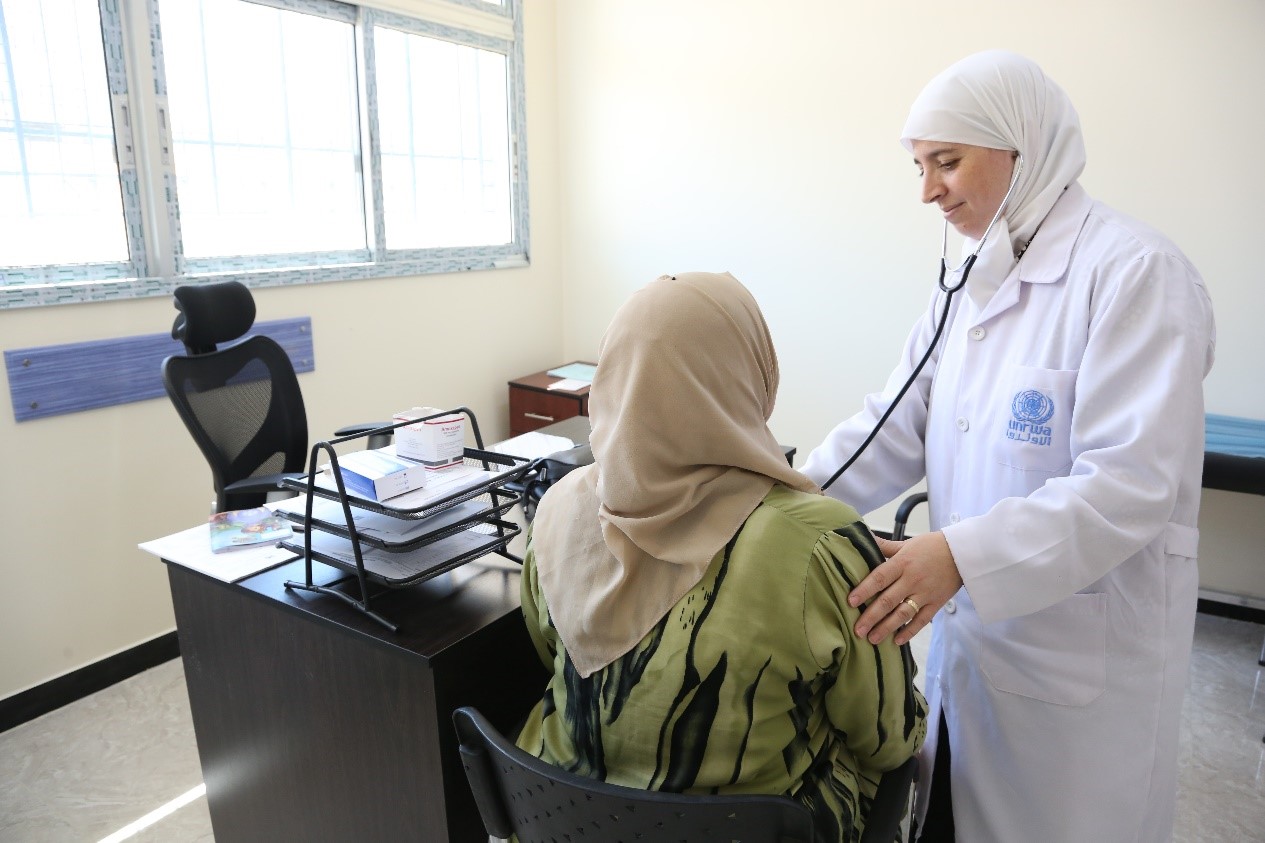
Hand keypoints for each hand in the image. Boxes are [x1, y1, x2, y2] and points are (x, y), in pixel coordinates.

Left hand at [848, 531, 962, 645]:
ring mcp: (925, 594)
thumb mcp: (907, 543)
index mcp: (903, 563)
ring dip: (886, 628)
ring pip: (903, 614)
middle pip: (888, 600)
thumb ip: (885, 546)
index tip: (850, 602)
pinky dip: (910, 631)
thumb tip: (863, 538)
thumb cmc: (932, 547)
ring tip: (872, 639)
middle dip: (871, 616)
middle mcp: (912, 580)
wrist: (963, 553)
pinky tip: (897, 641)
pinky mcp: (936, 603)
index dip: (865, 590)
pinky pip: (922, 620)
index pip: (880, 578)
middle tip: (857, 630)